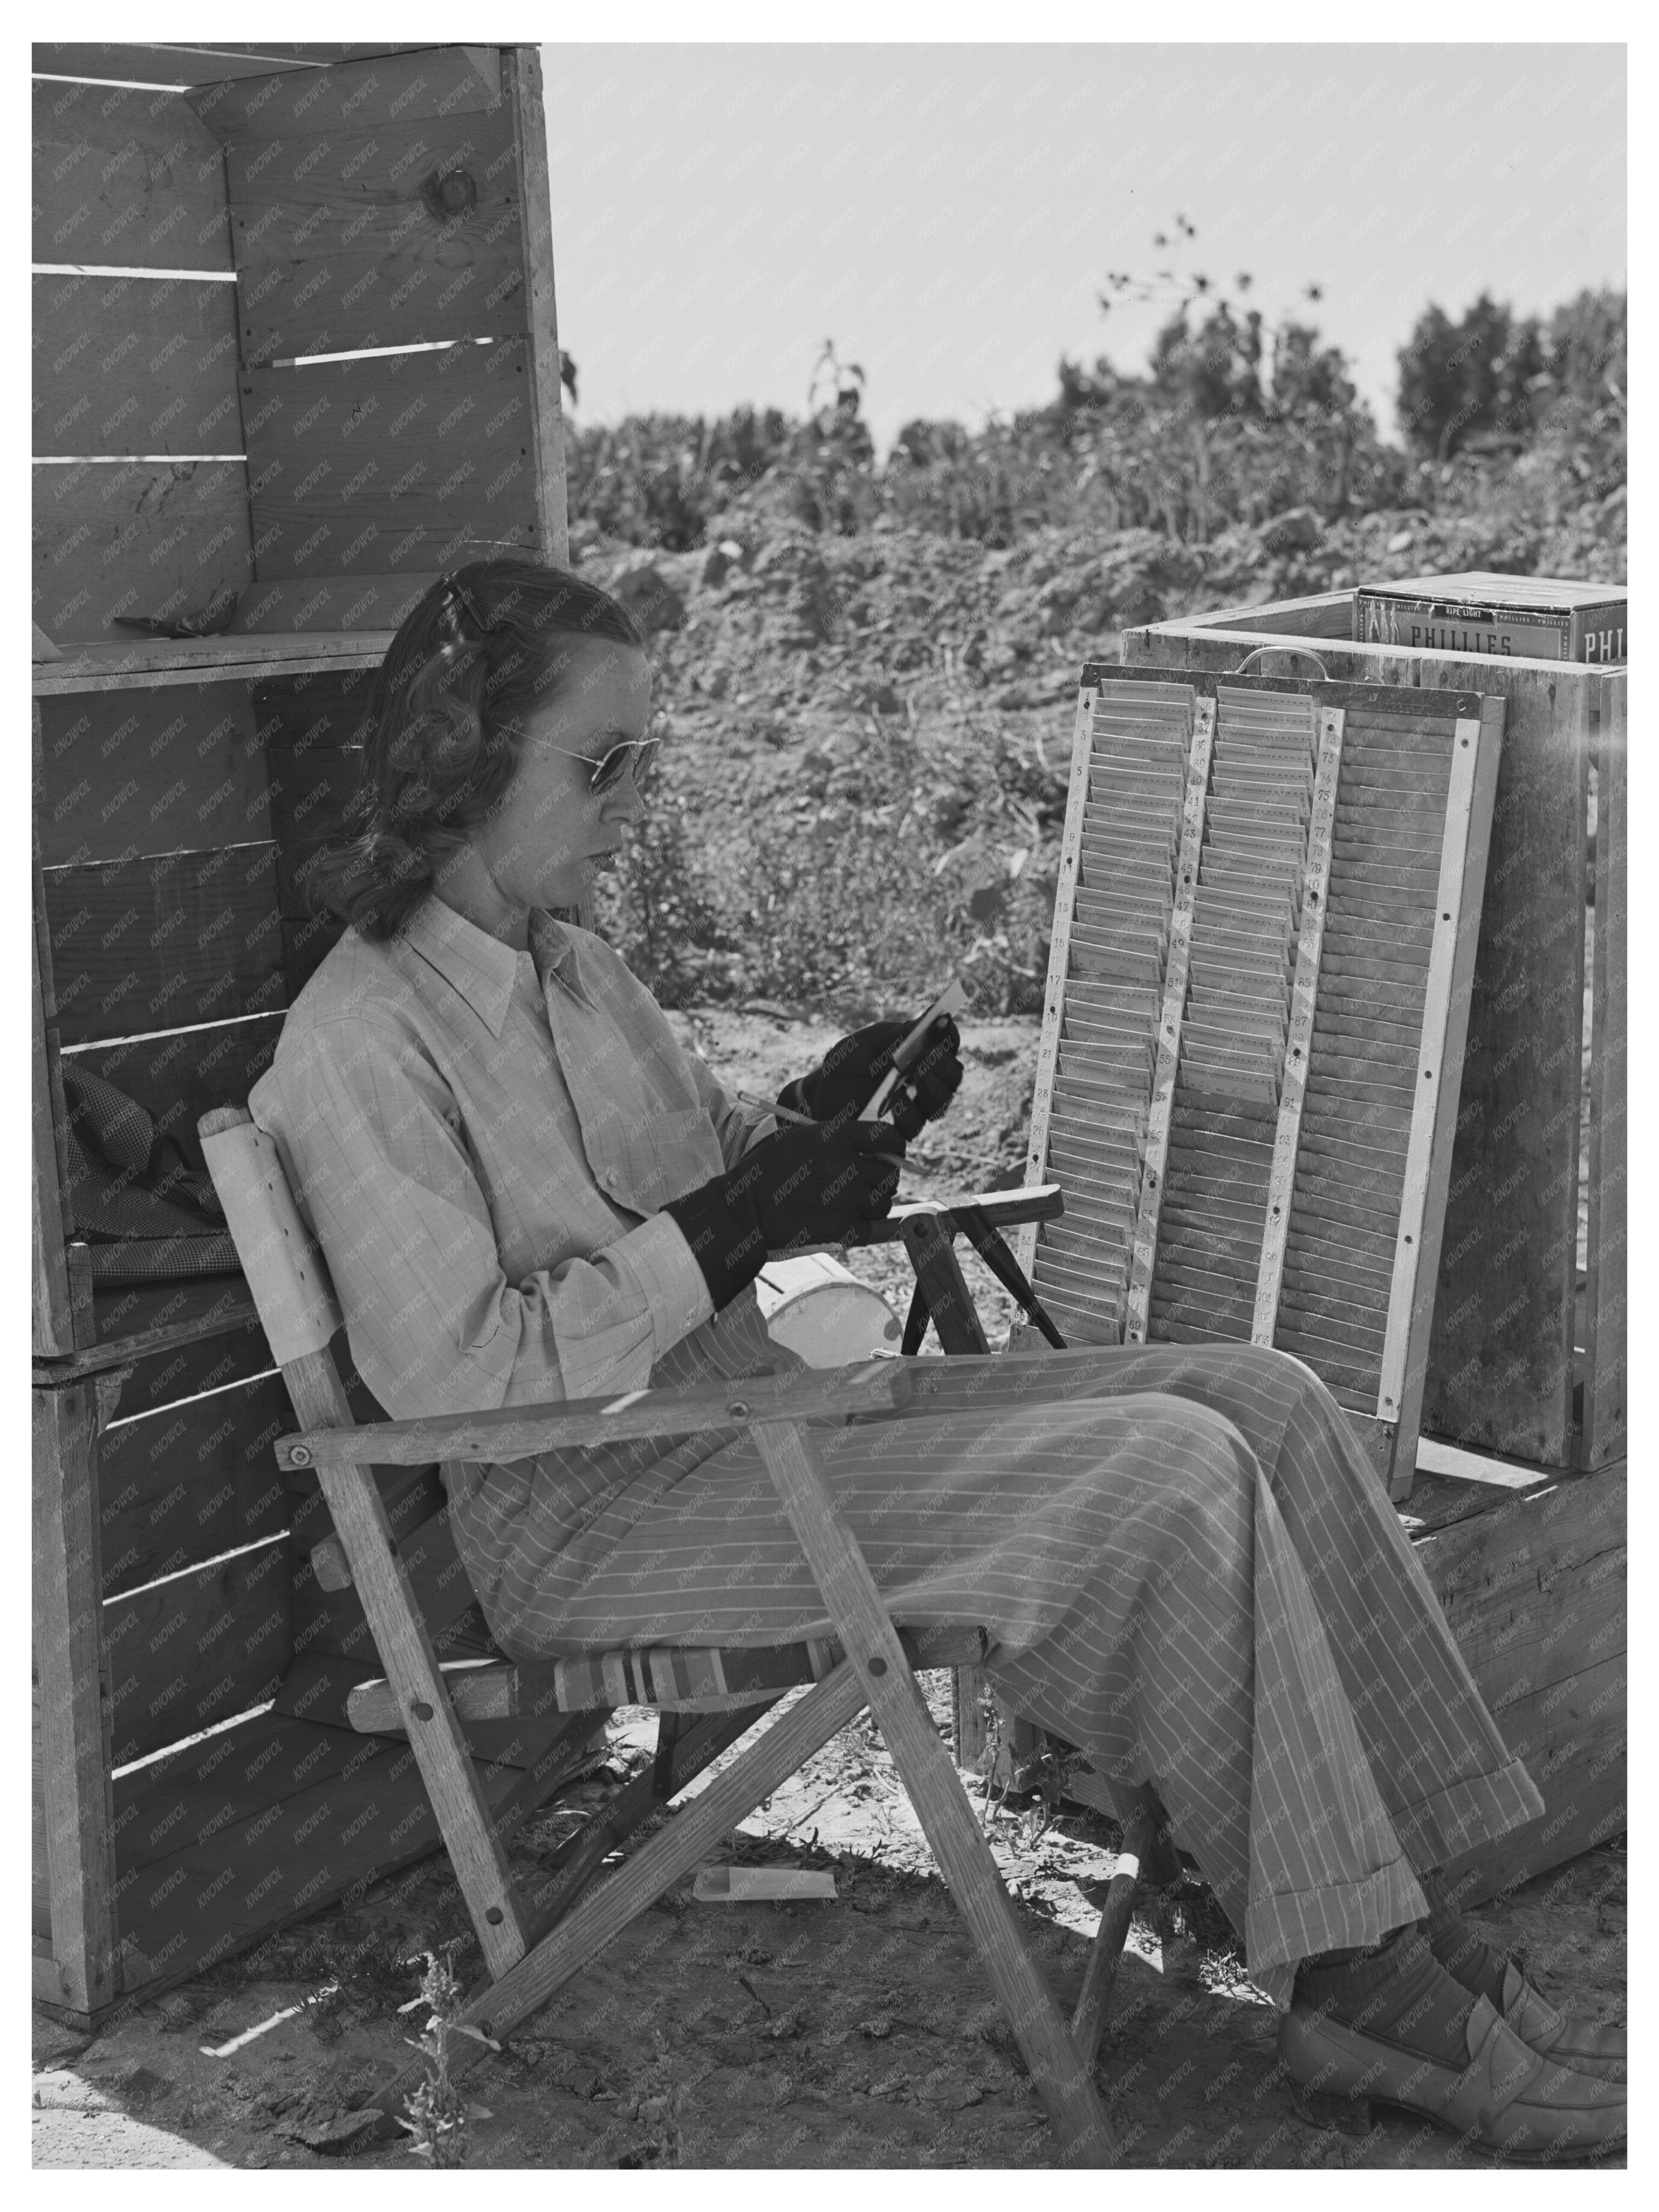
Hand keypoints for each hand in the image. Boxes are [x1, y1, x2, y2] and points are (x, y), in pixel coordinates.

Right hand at [663, 1121, 905, 1309]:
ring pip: (882, 1204)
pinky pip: (868, 1229)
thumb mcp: (799, 1140)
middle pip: (889, 1175)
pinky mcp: (842, 1226)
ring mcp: (847, 1196)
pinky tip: (840, 1225)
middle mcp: (847, 1164)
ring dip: (872, 1208)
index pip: (888, 1137)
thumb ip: (835, 1141)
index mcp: (837, 1136)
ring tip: (849, 1208)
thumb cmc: (767, 1171)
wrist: (745, 1208)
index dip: (895, 1149)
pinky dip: (859, 1231)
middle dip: (881, 1182)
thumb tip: (869, 1150)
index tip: (892, 1156)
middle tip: (865, 1188)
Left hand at [778, 1014, 963, 1139]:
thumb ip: (896, 1035)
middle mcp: (923, 1083)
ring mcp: (914, 1108)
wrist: (819, 1094)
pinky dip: (908, 1111)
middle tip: (928, 1054)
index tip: (943, 1023)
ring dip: (932, 1087)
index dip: (950, 1035)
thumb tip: (931, 1016)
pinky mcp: (898, 1131)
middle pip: (953, 1076)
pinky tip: (894, 1100)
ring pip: (941, 1103)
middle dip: (944, 1064)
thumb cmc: (846, 1064)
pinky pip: (916, 1126)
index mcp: (921, 1055)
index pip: (948, 1045)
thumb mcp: (866, 1043)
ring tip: (914, 1075)